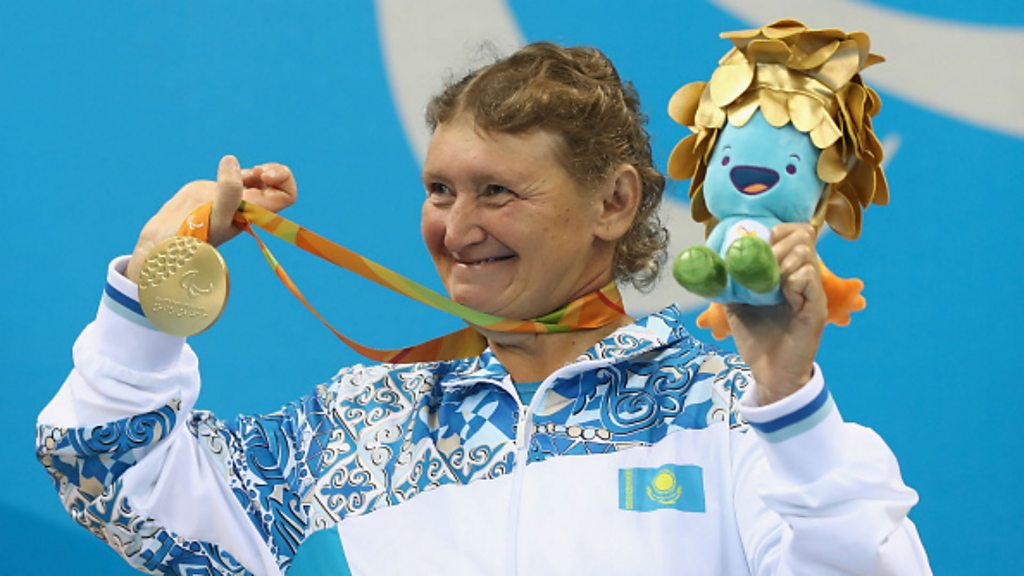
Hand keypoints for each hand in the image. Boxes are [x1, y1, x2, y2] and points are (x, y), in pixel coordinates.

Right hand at [125, 155, 297, 281]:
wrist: (164, 242)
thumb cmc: (193, 236)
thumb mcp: (214, 215)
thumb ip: (228, 191)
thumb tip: (232, 162)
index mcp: (255, 212)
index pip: (286, 196)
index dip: (283, 180)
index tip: (264, 175)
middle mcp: (248, 206)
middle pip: (278, 184)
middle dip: (272, 170)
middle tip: (256, 171)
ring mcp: (232, 199)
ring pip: (260, 180)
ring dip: (254, 170)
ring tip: (239, 175)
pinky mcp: (215, 192)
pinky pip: (236, 177)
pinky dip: (235, 169)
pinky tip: (225, 171)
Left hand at [725, 223, 827, 404]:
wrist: (769, 372)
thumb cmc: (757, 338)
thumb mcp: (736, 303)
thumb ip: (730, 281)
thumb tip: (710, 263)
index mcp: (790, 271)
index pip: (798, 232)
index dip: (780, 230)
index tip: (761, 244)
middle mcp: (805, 277)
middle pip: (803, 235)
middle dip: (777, 244)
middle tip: (763, 263)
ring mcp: (813, 292)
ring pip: (805, 253)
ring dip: (781, 261)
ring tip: (770, 282)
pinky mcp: (816, 308)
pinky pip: (807, 278)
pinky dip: (790, 281)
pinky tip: (782, 295)